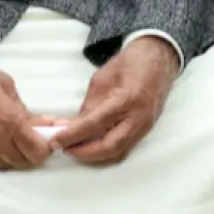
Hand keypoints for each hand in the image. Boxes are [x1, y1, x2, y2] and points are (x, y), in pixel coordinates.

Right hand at [0, 45, 52, 170]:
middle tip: (34, 137)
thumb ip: (26, 110)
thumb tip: (45, 124)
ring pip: (6, 165)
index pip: (37, 151)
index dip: (46, 146)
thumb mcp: (7, 86)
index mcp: (7, 120)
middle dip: (33, 151)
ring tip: (14, 137)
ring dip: (15, 155)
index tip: (47, 138)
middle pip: (24, 162)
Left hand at [52, 36, 177, 164]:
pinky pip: (125, 147)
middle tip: (65, 148)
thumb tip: (72, 126)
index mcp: (127, 98)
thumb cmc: (130, 63)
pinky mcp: (146, 129)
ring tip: (76, 148)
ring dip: (95, 155)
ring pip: (118, 152)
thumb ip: (89, 105)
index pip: (95, 124)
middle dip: (84, 152)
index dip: (72, 135)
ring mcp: (145, 125)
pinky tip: (93, 145)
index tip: (55, 140)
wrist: (158, 59)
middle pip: (109, 146)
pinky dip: (107, 150)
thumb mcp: (102, 78)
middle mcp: (138, 116)